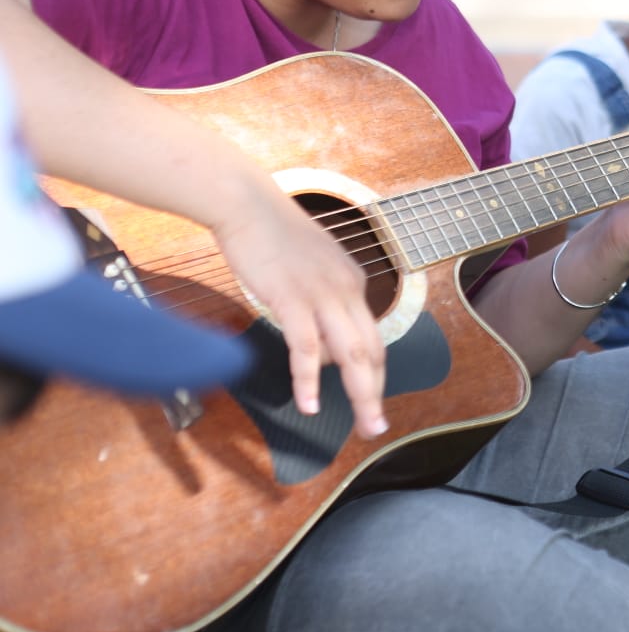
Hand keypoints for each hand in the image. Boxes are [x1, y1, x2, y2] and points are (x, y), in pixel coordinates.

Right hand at [211, 181, 387, 438]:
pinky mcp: (292, 299)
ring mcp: (322, 295)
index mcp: (354, 282)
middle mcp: (347, 290)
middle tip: (378, 427)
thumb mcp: (311, 269)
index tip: (373, 398)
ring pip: (350, 354)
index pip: (372, 336)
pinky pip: (306, 348)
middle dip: (376, 392)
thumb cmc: (272, 237)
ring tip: (364, 426)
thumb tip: (320, 347)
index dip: (374, 372)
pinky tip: (309, 405)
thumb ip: (322, 302)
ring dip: (360, 394)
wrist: (247, 204)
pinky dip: (309, 380)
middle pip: (371, 351)